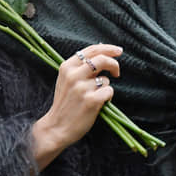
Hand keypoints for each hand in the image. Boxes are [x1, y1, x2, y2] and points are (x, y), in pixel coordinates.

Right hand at [32, 44, 121, 169]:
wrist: (56, 127)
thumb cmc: (65, 103)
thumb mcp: (66, 80)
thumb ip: (80, 67)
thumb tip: (102, 52)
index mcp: (67, 67)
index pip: (91, 50)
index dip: (108, 48)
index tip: (118, 51)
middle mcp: (74, 75)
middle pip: (102, 59)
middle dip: (114, 64)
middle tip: (117, 72)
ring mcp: (82, 88)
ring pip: (106, 79)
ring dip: (105, 87)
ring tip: (95, 96)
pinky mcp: (91, 100)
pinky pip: (109, 91)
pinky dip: (107, 97)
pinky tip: (99, 104)